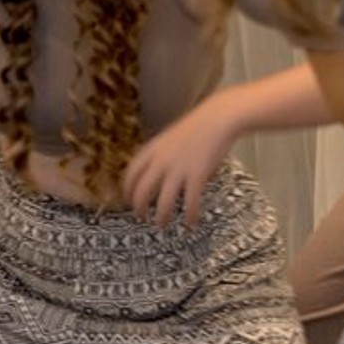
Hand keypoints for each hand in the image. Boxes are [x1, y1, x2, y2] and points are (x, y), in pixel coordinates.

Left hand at [122, 94, 239, 228]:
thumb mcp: (169, 138)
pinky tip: (191, 223)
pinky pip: (190, 202)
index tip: (127, 200)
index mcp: (152, 150)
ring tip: (162, 224)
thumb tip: (156, 175)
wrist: (216, 119)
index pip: (131, 173)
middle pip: (142, 190)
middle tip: (140, 217)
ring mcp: (178, 170)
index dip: (127, 189)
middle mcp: (161, 161)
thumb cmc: (195, 127)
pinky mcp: (197, 176)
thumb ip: (160, 156)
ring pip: (164, 201)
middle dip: (138, 207)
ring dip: (162, 216)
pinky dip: (190, 215)